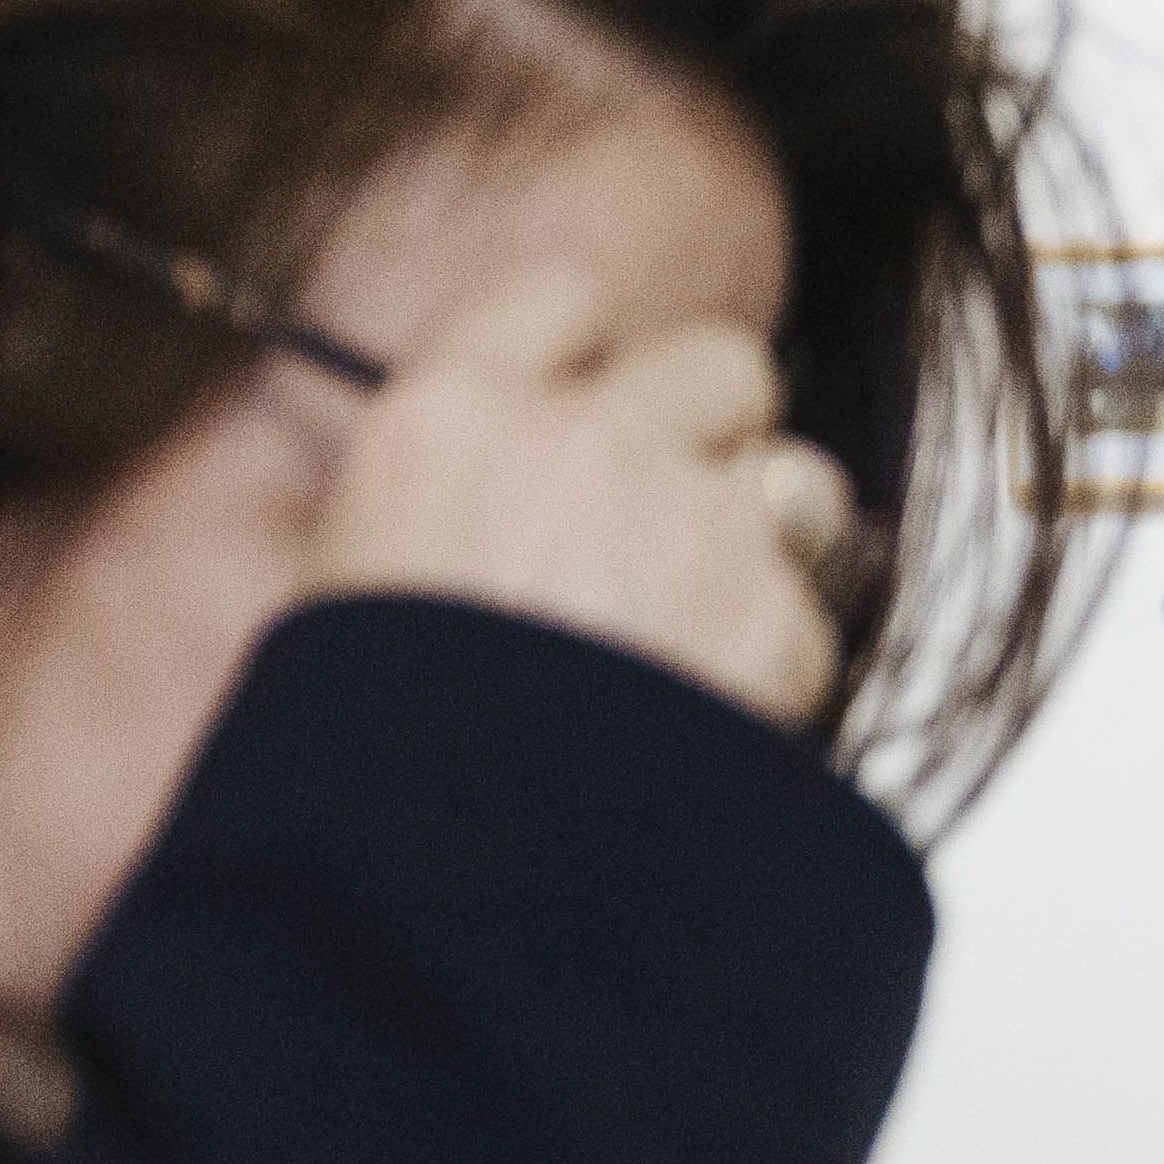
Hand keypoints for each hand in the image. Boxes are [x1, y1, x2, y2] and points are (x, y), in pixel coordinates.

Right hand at [308, 264, 846, 727]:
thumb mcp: (352, 582)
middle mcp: (579, 438)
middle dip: (722, 429)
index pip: (559, 298)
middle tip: (682, 516)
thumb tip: (528, 492)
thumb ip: (463, 500)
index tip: (605, 396)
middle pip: (721, 363)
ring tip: (702, 626)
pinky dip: (776, 671)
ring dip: (775, 539)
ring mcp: (690, 517)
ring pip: (800, 478)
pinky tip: (700, 725)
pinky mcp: (772, 613)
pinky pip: (811, 618)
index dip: (599, 351)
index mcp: (449, 416)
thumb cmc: (371, 739)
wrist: (439, 864)